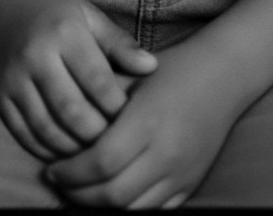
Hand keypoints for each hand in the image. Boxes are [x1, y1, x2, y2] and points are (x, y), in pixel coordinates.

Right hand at [0, 0, 157, 162]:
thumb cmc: (54, 11)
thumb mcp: (89, 15)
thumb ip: (120, 43)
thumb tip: (151, 67)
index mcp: (65, 32)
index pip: (99, 83)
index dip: (118, 109)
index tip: (132, 120)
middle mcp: (36, 55)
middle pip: (73, 112)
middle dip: (98, 136)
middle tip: (115, 145)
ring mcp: (14, 77)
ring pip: (48, 129)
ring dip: (74, 150)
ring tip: (93, 153)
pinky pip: (24, 134)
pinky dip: (47, 150)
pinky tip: (65, 153)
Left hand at [44, 36, 240, 207]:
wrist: (221, 77)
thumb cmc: (169, 71)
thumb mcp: (130, 77)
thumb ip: (97, 99)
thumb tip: (59, 122)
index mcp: (147, 121)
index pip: (101, 161)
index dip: (71, 172)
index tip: (51, 168)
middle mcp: (166, 152)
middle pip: (114, 193)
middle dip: (79, 194)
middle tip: (59, 183)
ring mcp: (181, 173)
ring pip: (133, 210)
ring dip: (101, 207)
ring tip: (80, 192)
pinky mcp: (190, 185)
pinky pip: (155, 212)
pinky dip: (128, 211)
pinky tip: (110, 196)